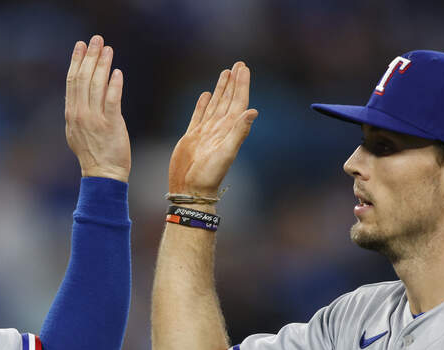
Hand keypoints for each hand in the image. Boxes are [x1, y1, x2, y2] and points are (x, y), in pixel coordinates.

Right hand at [65, 35, 130, 182]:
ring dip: (102, 65)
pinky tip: (117, 72)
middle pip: (83, 78)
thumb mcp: (77, 131)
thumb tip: (80, 95)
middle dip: (90, 56)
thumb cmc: (94, 154)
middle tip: (96, 40)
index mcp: (71, 114)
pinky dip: (114, 85)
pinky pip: (111, 100)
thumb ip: (78, 112)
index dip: (77, 61)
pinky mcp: (110, 125)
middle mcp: (80, 114)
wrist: (103, 174)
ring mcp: (94, 120)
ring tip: (108, 49)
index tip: (81, 45)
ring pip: (97, 86)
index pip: (72, 81)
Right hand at [168, 62, 257, 195]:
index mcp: (229, 129)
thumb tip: (253, 111)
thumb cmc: (208, 175)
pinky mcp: (192, 137)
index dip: (242, 84)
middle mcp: (219, 129)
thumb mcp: (226, 153)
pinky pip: (199, 115)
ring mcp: (206, 132)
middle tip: (238, 64)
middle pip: (229, 99)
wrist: (190, 190)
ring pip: (215, 104)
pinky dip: (203, 104)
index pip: (238, 101)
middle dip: (233, 82)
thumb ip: (239, 132)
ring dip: (221, 89)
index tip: (244, 68)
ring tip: (224, 73)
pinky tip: (206, 95)